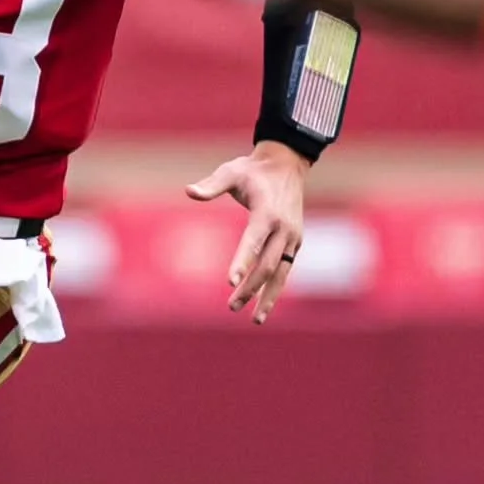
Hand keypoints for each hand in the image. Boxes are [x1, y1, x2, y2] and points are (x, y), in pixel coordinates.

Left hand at [186, 140, 309, 325]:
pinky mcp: (295, 241)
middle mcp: (284, 228)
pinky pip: (286, 269)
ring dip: (268, 296)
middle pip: (268, 265)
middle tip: (231, 306)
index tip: (229, 282)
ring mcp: (293, 236)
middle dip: (250, 288)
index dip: (241, 262)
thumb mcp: (231, 172)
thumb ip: (211, 185)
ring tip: (254, 319)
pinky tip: (264, 304)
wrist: (287, 164)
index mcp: (267, 213)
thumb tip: (188, 191)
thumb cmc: (252, 170)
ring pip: (281, 273)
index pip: (254, 242)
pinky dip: (276, 287)